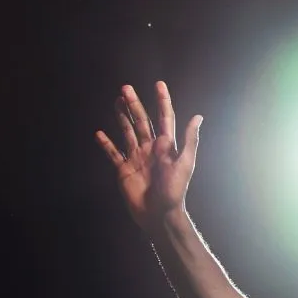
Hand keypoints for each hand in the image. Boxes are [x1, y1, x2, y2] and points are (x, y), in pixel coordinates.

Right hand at [96, 82, 201, 230]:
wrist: (159, 213)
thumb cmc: (174, 189)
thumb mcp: (184, 163)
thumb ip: (189, 140)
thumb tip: (198, 116)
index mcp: (167, 146)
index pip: (164, 118)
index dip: (162, 101)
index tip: (159, 84)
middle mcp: (151, 148)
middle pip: (142, 121)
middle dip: (134, 104)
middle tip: (126, 88)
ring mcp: (137, 158)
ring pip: (128, 132)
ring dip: (122, 117)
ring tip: (116, 100)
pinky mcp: (124, 170)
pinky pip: (113, 154)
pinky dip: (106, 144)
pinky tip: (99, 134)